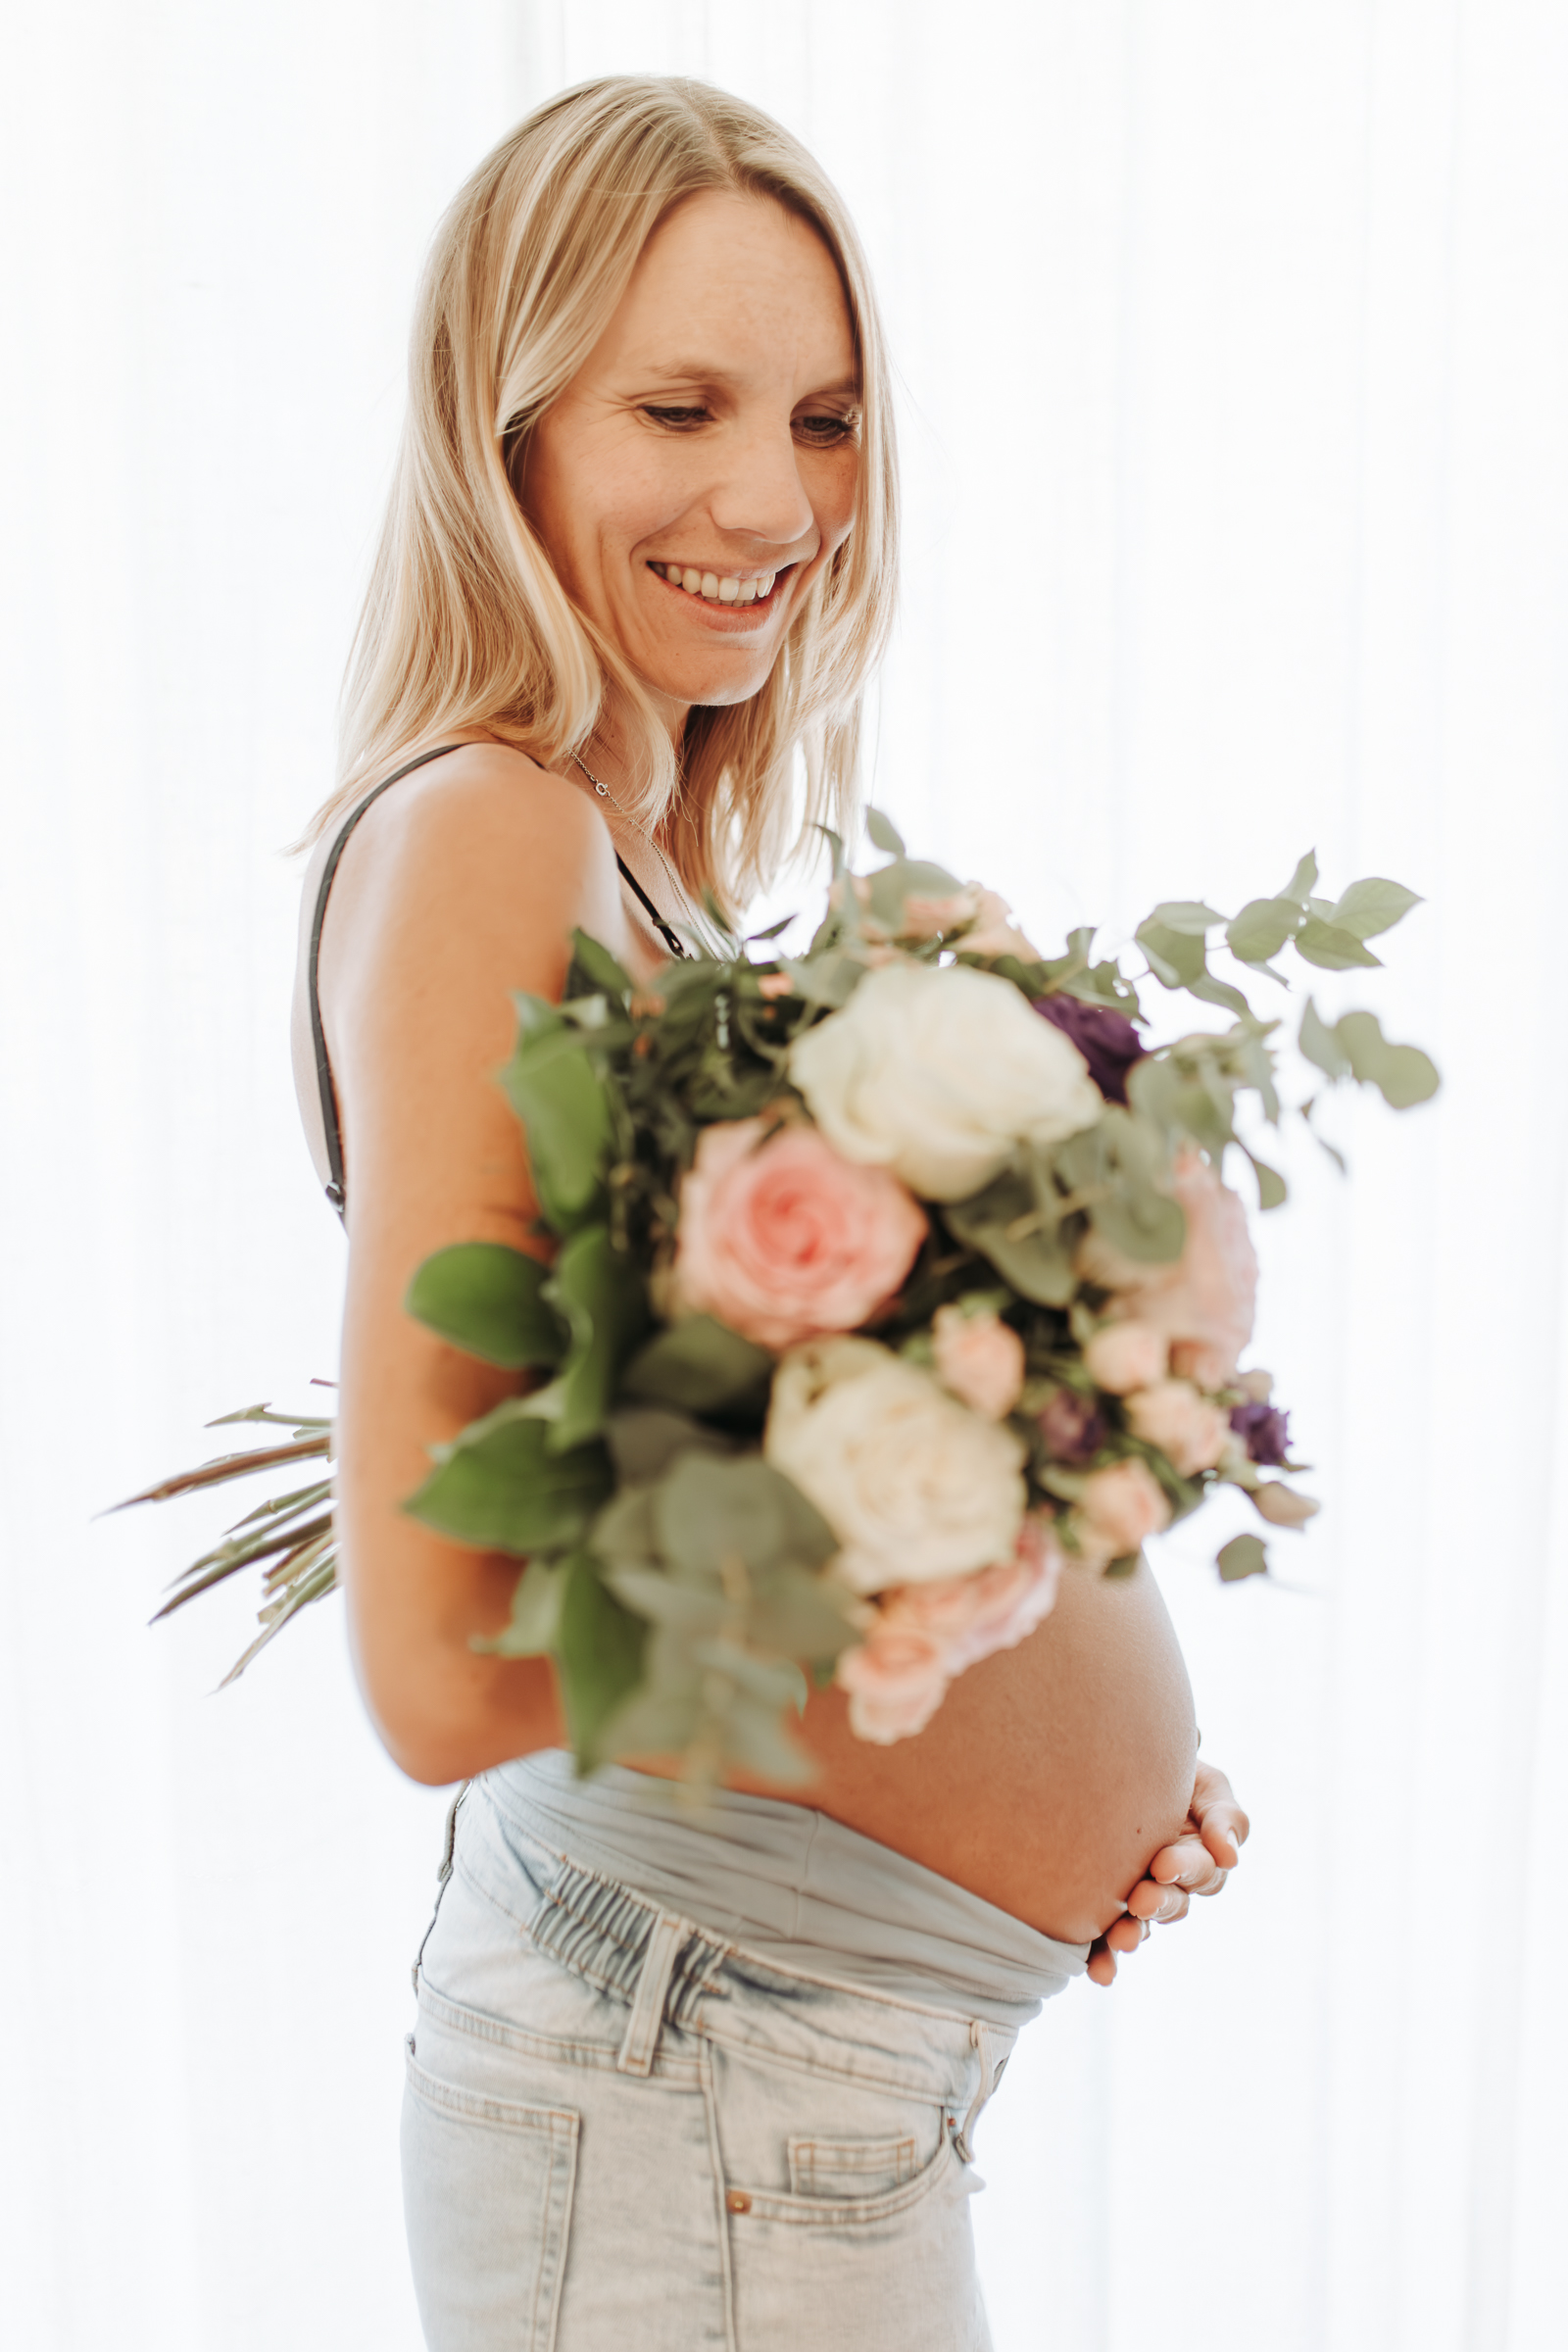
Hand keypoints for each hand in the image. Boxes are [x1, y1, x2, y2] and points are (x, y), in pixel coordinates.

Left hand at [1086, 1757, 1248, 1987]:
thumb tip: (1230, 1858)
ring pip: (1142, 1925)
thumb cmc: (1164, 1769)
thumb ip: (1223, 1816)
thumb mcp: (1203, 1783)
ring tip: (1122, 1939)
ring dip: (1134, 1936)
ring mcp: (1136, 1897)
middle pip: (1174, 1903)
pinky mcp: (1103, 1910)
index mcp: (1199, 1854)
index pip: (1203, 1870)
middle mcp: (1170, 1882)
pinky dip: (1104, 1959)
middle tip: (1140, 1899)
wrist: (1107, 1758)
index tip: (1164, 1864)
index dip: (1187, 1869)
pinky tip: (1099, 1973)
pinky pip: (1106, 1941)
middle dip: (1160, 1903)